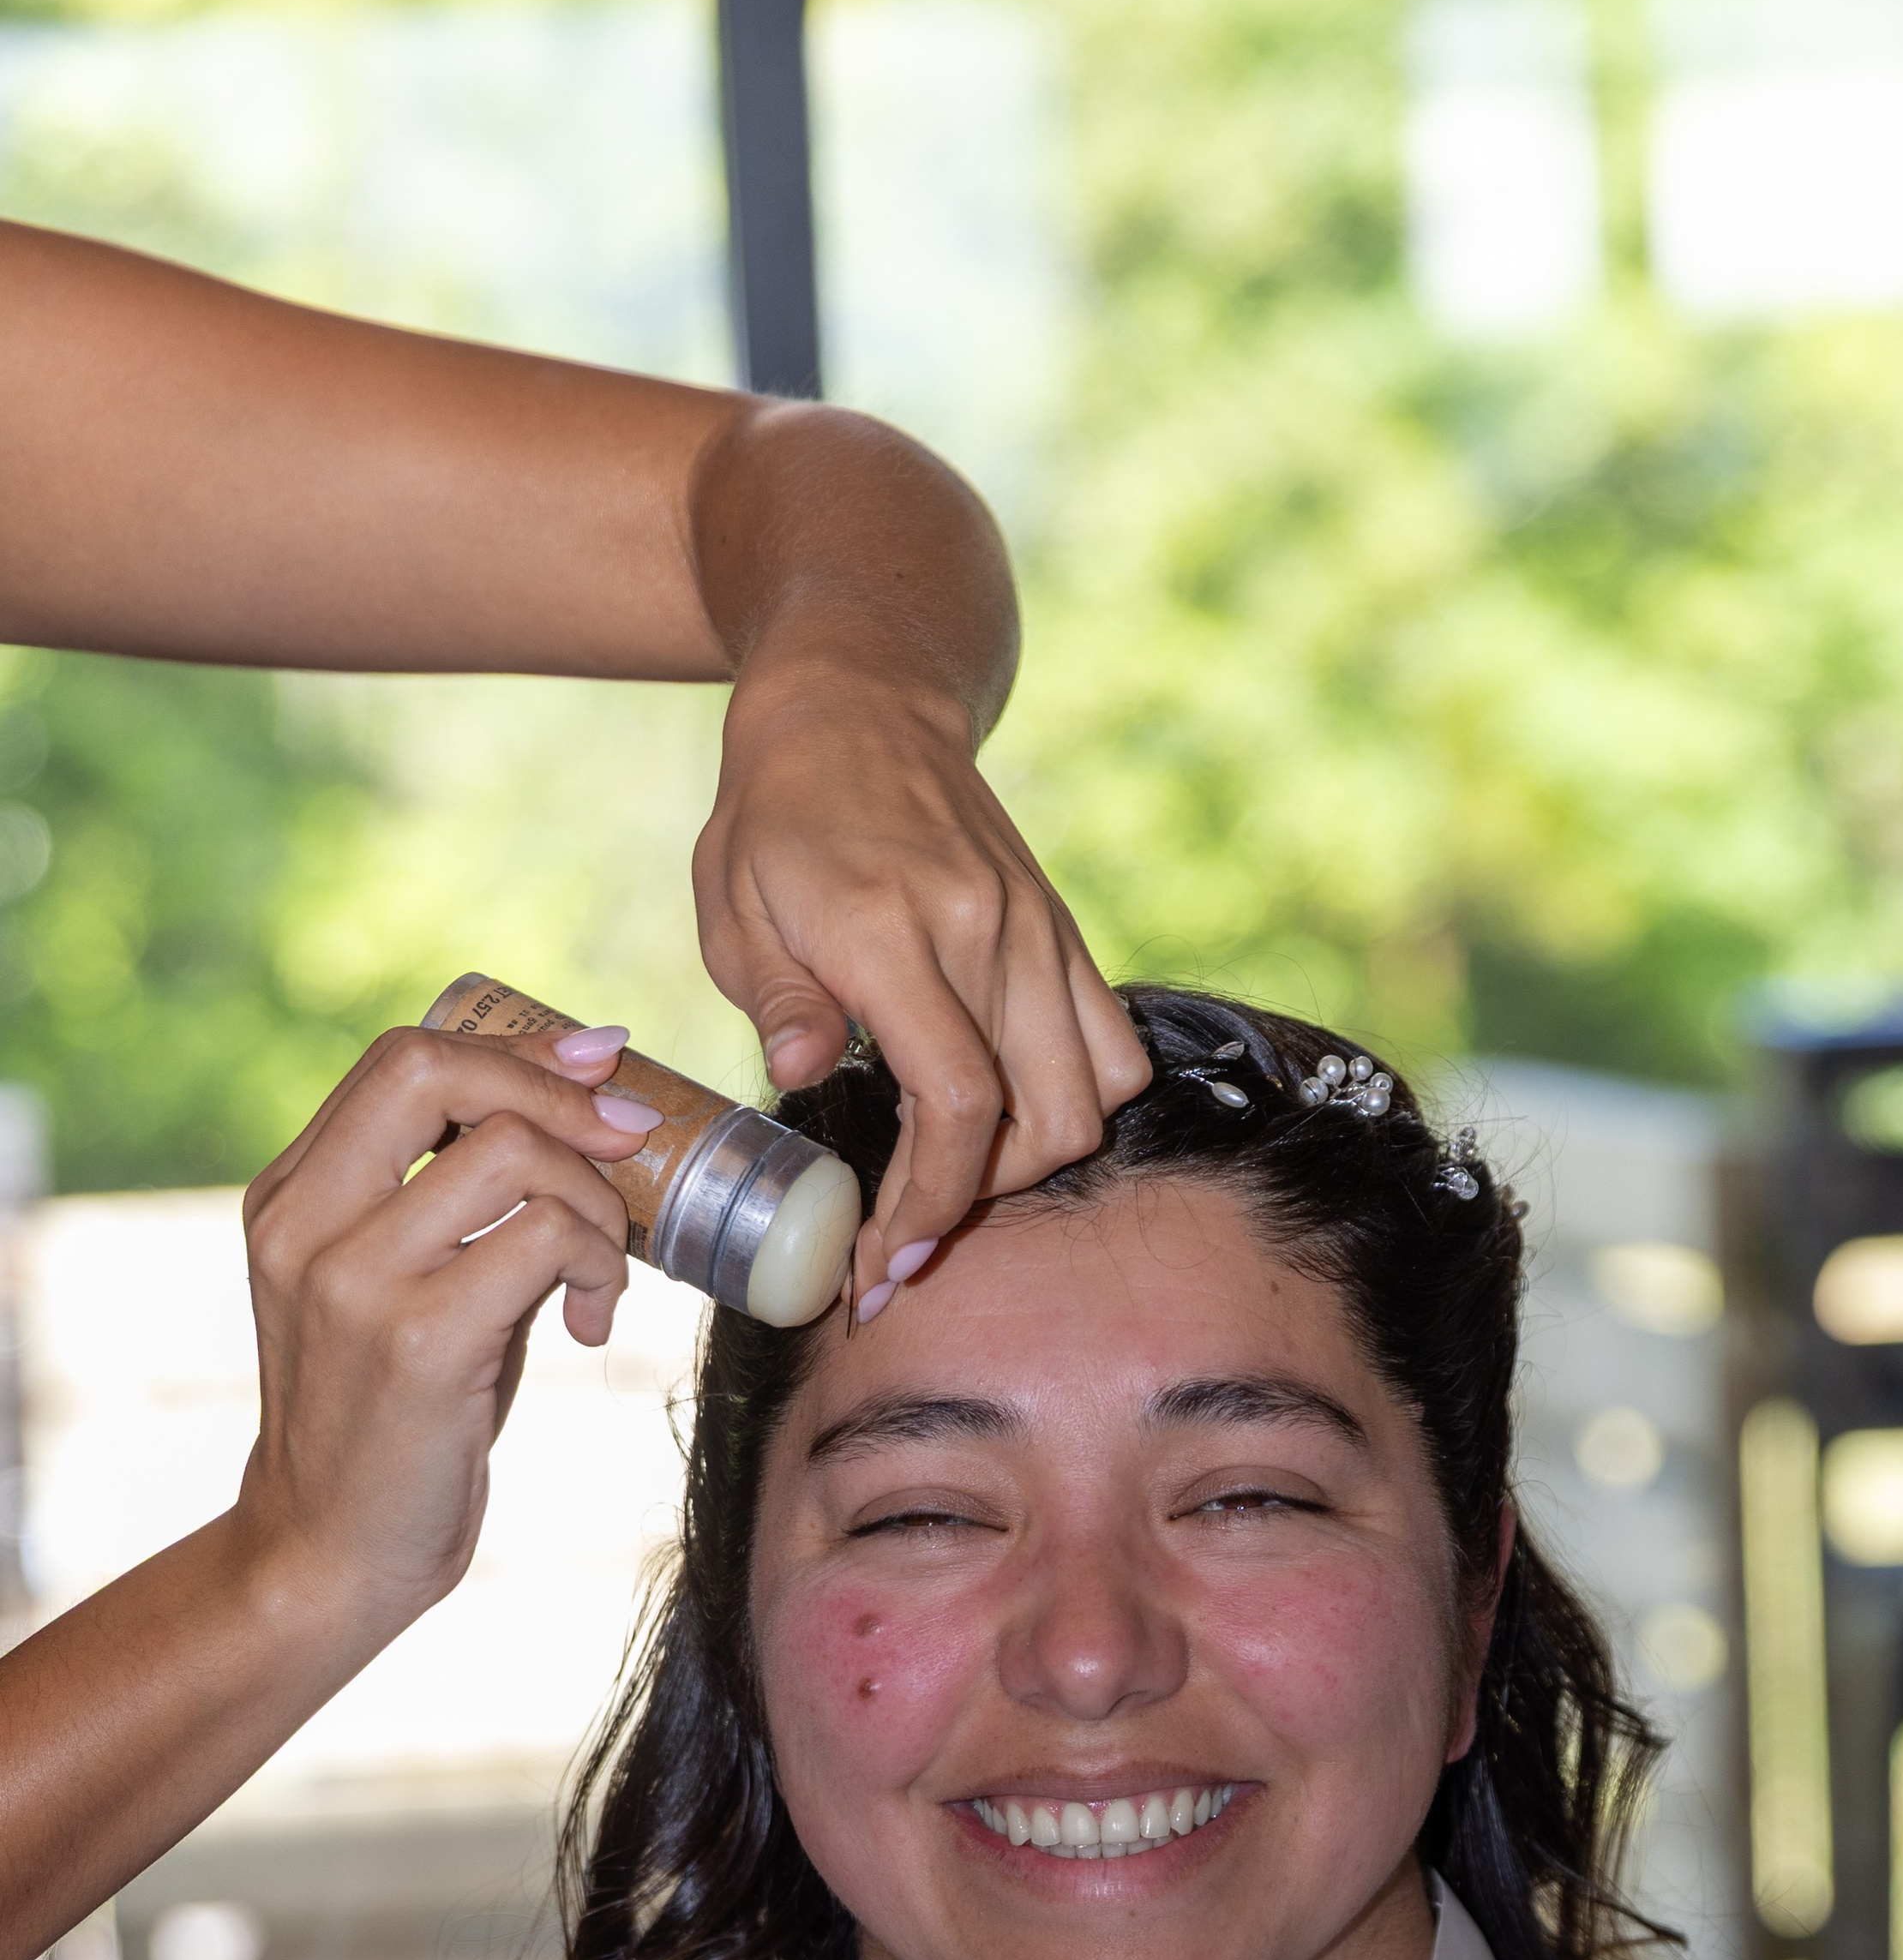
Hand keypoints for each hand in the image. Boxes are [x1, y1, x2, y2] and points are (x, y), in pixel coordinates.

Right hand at [233, 1025, 651, 1639]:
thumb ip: (461, 1211)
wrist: (333, 1554)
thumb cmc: (394, 1422)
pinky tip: (591, 1322)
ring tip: (603, 1273)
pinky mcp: (417, 1339)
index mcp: (292, 1196)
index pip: (401, 1060)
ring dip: (595, 1202)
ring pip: (513, 1154)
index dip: (514, 1051)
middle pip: (438, 1074)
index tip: (597, 1068)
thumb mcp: (403, 1293)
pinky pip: (545, 1240)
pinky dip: (598, 1265)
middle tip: (629, 1144)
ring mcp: (354, 1279)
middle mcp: (305, 1223)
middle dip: (559, 1094)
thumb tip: (590, 1117)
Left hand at [692, 659, 1151, 1308]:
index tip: (885, 1260)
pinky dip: (1070, 1102)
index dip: (932, 1204)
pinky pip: (1110, 1045)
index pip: (958, 1104)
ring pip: (1095, 1095)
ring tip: (960, 1169)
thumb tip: (808, 1082)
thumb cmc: (777, 811)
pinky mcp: (1063, 930)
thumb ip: (779, 1001)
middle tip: (908, 1229)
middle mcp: (987, 934)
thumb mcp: (734, 902)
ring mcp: (1038, 930)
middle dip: (979, 1200)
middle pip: (1045, 1122)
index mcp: (895, 934)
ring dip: (1034, 1156)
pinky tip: (1005, 1112)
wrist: (859, 698)